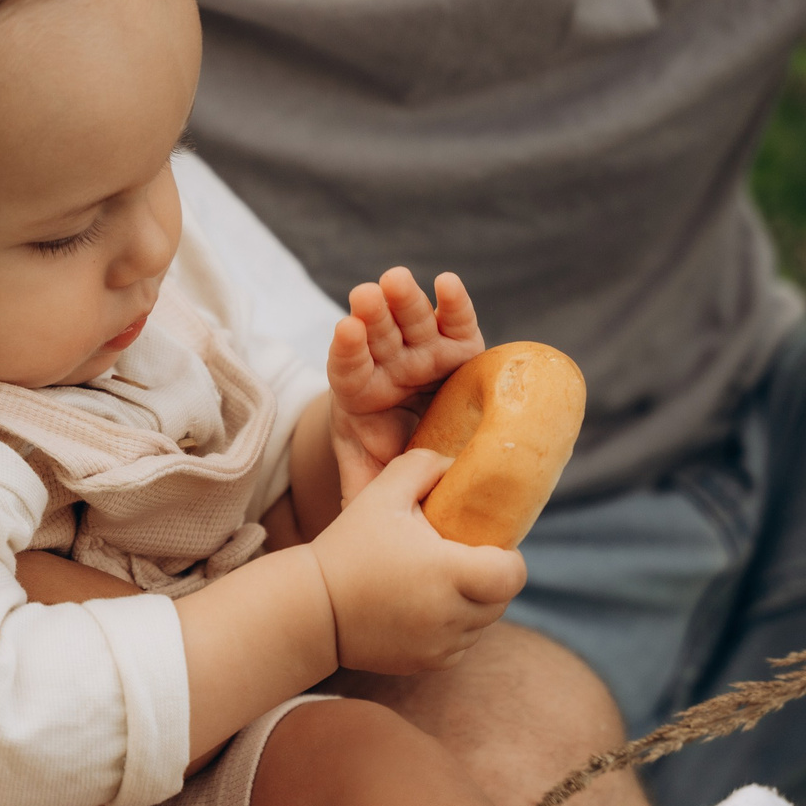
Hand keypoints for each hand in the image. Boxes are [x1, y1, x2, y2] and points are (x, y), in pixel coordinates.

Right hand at [309, 448, 524, 675]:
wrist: (312, 608)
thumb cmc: (347, 547)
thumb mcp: (381, 494)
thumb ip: (421, 467)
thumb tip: (453, 463)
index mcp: (448, 572)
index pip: (512, 574)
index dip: (509, 558)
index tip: (486, 545)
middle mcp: (450, 615)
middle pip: (500, 600)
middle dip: (490, 578)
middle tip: (461, 558)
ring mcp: (439, 645)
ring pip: (481, 624)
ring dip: (472, 604)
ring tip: (439, 581)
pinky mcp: (426, 663)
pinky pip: (459, 645)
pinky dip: (452, 627)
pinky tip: (425, 607)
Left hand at [328, 267, 484, 498]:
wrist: (424, 450)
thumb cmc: (392, 464)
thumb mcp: (371, 481)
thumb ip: (364, 493)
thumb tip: (355, 524)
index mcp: (360, 396)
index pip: (349, 369)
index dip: (348, 351)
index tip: (346, 331)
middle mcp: (390, 368)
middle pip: (379, 337)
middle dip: (373, 316)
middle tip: (366, 296)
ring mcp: (424, 355)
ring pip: (412, 323)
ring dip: (405, 301)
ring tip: (397, 280)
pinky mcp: (458, 349)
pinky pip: (455, 324)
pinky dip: (453, 303)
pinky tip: (447, 284)